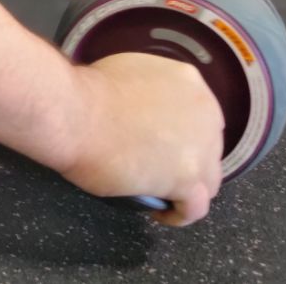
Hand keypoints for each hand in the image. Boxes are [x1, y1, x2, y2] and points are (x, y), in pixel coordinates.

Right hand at [60, 53, 224, 226]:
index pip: (200, 115)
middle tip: (158, 166)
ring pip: (208, 179)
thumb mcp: (128, 71)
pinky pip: (195, 208)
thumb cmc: (89, 91)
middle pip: (208, 146)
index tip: (162, 142)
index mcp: (189, 82)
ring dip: (188, 187)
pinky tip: (160, 213)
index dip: (183, 131)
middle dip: (187, 158)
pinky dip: (179, 214)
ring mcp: (200, 147)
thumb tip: (139, 106)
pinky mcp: (187, 179)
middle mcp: (205, 111)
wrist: (76, 114)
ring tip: (161, 193)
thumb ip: (148, 89)